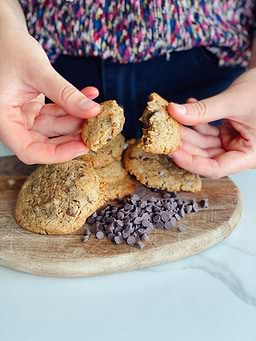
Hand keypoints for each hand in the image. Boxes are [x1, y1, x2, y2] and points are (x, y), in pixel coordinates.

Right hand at [0, 28, 99, 163]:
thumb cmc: (10, 47)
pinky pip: (57, 113)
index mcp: (2, 118)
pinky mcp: (34, 108)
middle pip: (45, 142)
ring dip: (76, 119)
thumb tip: (93, 111)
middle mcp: (12, 121)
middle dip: (71, 136)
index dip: (56, 154)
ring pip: (55, 128)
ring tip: (94, 108)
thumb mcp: (38, 71)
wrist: (4, 33)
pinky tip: (89, 95)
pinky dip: (72, 106)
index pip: (29, 150)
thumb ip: (65, 94)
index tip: (82, 147)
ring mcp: (24, 115)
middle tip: (95, 129)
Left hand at [167, 69, 255, 177]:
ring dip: (188, 132)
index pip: (215, 168)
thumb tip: (174, 111)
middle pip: (206, 156)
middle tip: (167, 132)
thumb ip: (203, 110)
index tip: (173, 152)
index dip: (192, 163)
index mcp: (250, 155)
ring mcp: (233, 143)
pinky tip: (188, 109)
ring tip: (174, 118)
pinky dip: (198, 122)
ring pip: (204, 144)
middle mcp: (241, 152)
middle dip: (186, 144)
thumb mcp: (234, 101)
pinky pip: (208, 132)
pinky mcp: (228, 133)